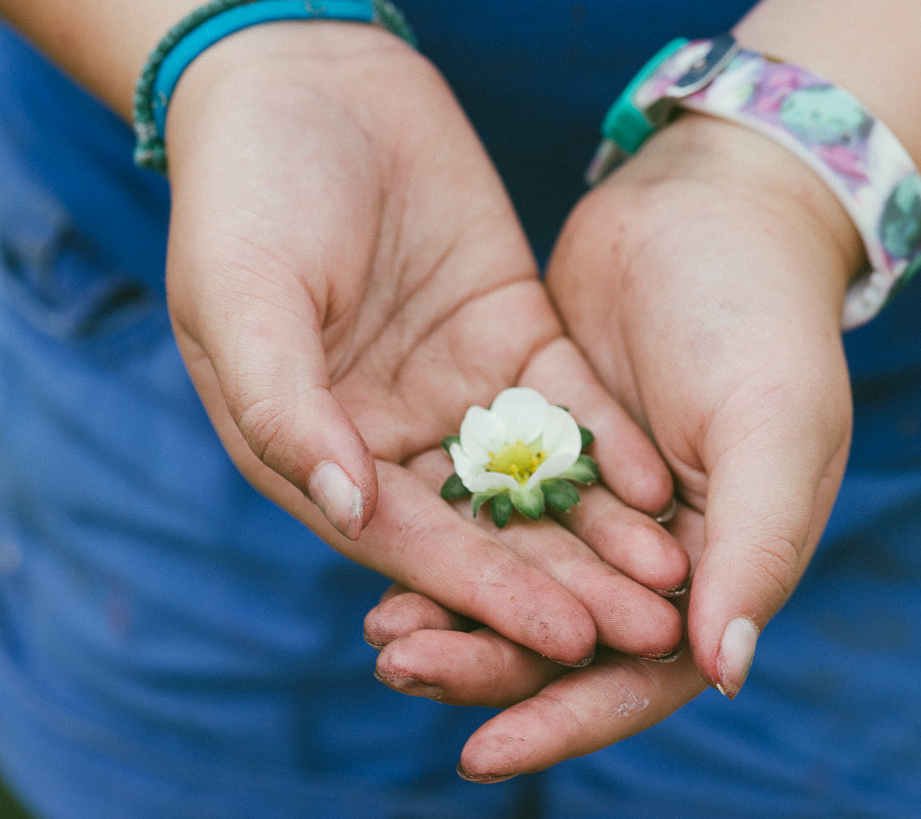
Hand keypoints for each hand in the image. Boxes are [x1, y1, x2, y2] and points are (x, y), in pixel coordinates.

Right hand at [160, 22, 682, 662]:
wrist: (307, 76)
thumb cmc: (248, 187)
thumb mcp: (244, 296)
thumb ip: (288, 405)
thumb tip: (347, 507)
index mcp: (316, 454)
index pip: (411, 545)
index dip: (489, 594)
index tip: (566, 639)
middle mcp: (391, 441)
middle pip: (489, 531)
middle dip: (568, 584)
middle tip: (652, 633)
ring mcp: (456, 393)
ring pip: (538, 482)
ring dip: (602, 534)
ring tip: (676, 580)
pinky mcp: (510, 339)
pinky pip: (566, 405)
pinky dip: (609, 447)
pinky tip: (660, 486)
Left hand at [364, 115, 862, 775]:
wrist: (717, 198)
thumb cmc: (764, 322)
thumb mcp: (775, 432)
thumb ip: (755, 552)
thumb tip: (721, 675)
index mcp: (722, 569)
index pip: (637, 677)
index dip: (562, 719)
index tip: (479, 751)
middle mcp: (659, 552)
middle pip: (563, 641)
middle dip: (484, 664)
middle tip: (399, 668)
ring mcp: (600, 499)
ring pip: (519, 579)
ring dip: (454, 607)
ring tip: (380, 630)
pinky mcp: (549, 442)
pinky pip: (491, 507)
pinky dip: (448, 531)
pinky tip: (377, 535)